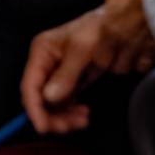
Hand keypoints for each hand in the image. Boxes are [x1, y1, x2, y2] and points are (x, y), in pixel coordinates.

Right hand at [18, 0, 154, 133]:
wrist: (124, 26)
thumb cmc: (100, 31)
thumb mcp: (81, 50)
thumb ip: (65, 75)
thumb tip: (48, 98)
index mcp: (42, 51)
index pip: (29, 85)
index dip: (34, 108)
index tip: (44, 127)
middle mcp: (46, 63)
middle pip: (38, 98)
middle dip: (51, 115)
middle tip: (70, 127)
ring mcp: (58, 73)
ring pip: (52, 104)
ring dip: (63, 116)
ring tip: (83, 119)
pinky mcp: (72, 81)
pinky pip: (65, 102)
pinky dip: (71, 112)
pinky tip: (84, 113)